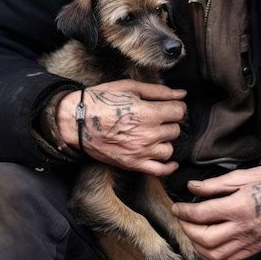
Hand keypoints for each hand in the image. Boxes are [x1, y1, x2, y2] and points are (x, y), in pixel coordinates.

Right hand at [56, 79, 186, 175]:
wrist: (78, 121)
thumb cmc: (103, 100)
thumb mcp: (131, 88)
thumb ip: (159, 91)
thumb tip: (182, 94)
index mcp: (149, 113)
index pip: (179, 111)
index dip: (175, 106)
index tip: (168, 105)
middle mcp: (148, 135)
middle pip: (175, 129)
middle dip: (169, 122)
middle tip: (157, 117)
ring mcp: (141, 152)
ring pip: (169, 149)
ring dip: (165, 140)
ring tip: (154, 133)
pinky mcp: (133, 164)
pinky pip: (160, 170)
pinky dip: (168, 166)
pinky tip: (169, 159)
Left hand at [171, 163, 260, 259]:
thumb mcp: (238, 175)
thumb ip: (213, 185)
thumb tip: (191, 187)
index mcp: (239, 206)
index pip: (202, 214)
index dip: (184, 212)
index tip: (176, 208)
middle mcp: (244, 228)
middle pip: (206, 238)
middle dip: (187, 230)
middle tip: (181, 219)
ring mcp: (251, 241)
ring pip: (215, 254)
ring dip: (198, 245)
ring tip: (191, 231)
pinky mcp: (255, 248)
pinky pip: (229, 259)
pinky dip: (214, 254)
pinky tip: (208, 242)